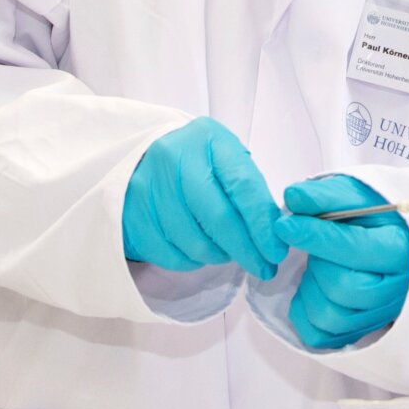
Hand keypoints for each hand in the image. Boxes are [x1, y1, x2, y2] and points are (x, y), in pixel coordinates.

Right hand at [122, 118, 286, 278]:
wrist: (139, 158)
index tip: (276, 251)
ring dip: (220, 256)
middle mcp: (174, 159)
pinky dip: (192, 261)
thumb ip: (248, 191)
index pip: (243, 187)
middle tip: (263, 268)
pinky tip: (198, 249)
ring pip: (196, 243)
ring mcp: (148, 188)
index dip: (263, 225)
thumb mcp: (224, 160)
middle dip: (247, 251)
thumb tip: (271, 236)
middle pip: (218, 219)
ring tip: (227, 252)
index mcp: (208, 140)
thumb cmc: (195, 162)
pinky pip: (172, 256)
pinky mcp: (131, 216)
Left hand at [274, 175, 408, 349]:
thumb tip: (293, 198)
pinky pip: (320, 335)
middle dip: (318, 262)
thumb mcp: (357, 194)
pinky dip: (305, 312)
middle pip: (344, 287)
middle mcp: (396, 289)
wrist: (392, 238)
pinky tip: (312, 286)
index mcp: (401, 249)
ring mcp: (378, 314)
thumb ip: (326, 196)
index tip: (285, 225)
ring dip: (310, 287)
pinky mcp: (359, 330)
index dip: (316, 237)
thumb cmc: (375, 215)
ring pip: (330, 315)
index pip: (355, 249)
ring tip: (318, 263)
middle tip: (314, 243)